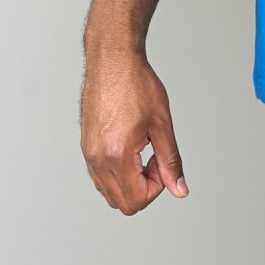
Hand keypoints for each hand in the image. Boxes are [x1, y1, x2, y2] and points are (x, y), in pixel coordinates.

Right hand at [80, 47, 188, 212]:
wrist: (112, 61)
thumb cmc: (136, 85)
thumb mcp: (162, 125)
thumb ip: (170, 162)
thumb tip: (179, 189)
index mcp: (116, 155)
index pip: (138, 200)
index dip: (158, 187)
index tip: (162, 162)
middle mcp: (97, 158)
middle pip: (122, 203)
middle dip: (144, 189)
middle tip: (155, 160)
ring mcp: (88, 153)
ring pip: (109, 193)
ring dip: (130, 183)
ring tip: (142, 153)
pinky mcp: (86, 146)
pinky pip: (100, 177)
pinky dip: (118, 174)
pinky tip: (130, 150)